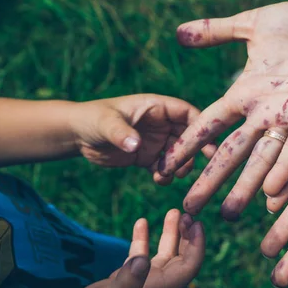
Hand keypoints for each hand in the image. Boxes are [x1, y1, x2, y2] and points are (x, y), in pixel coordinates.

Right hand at [58, 209, 204, 287]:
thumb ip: (126, 282)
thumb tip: (143, 260)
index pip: (189, 267)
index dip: (197, 246)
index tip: (196, 223)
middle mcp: (154, 285)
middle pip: (181, 258)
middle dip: (187, 236)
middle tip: (186, 212)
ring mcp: (141, 282)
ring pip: (164, 254)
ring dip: (170, 234)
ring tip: (173, 212)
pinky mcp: (125, 279)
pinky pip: (141, 255)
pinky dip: (144, 238)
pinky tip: (142, 221)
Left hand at [73, 94, 215, 182]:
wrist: (77, 135)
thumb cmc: (91, 119)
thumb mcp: (105, 123)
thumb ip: (121, 133)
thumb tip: (135, 145)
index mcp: (156, 107)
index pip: (186, 113)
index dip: (200, 126)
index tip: (209, 143)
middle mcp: (161, 123)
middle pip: (188, 135)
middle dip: (194, 151)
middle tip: (200, 166)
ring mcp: (156, 141)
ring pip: (179, 154)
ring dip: (180, 165)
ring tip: (171, 174)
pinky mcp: (148, 156)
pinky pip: (164, 167)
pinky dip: (165, 175)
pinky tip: (159, 180)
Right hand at [154, 1, 287, 217]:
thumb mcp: (252, 25)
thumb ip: (217, 31)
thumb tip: (179, 33)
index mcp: (245, 94)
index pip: (208, 125)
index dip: (186, 145)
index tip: (164, 167)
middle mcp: (263, 113)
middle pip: (231, 151)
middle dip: (210, 179)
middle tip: (192, 208)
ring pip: (262, 158)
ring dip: (246, 186)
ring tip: (230, 214)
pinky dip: (285, 166)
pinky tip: (271, 191)